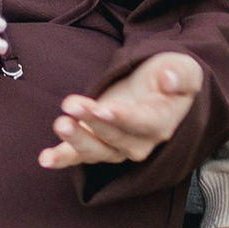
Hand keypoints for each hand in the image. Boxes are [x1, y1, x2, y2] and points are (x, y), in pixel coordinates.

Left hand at [39, 52, 204, 172]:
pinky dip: (62, 158)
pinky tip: (45, 159)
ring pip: (96, 151)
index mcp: (160, 123)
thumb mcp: (183, 68)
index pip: (141, 124)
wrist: (156, 87)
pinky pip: (78, 156)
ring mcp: (115, 146)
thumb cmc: (169, 77)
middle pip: (114, 138)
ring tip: (60, 123)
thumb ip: (180, 75)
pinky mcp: (96, 142)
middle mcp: (138, 142)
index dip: (122, 119)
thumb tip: (170, 80)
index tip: (104, 108)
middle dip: (92, 122)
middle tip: (72, 104)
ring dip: (76, 140)